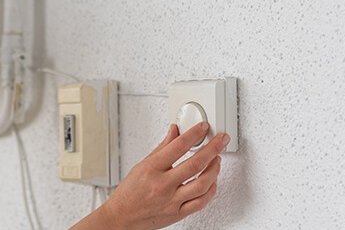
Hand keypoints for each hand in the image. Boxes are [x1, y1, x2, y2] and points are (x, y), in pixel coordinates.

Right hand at [71, 122, 228, 229]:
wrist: (122, 217)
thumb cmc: (129, 193)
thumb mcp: (142, 165)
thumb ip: (162, 148)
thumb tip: (175, 132)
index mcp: (151, 169)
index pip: (178, 147)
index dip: (194, 134)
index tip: (203, 127)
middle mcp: (163, 185)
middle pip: (195, 164)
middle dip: (213, 149)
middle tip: (221, 139)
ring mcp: (171, 201)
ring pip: (202, 184)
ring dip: (214, 169)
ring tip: (217, 159)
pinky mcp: (178, 213)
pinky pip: (201, 202)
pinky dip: (211, 190)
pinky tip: (212, 181)